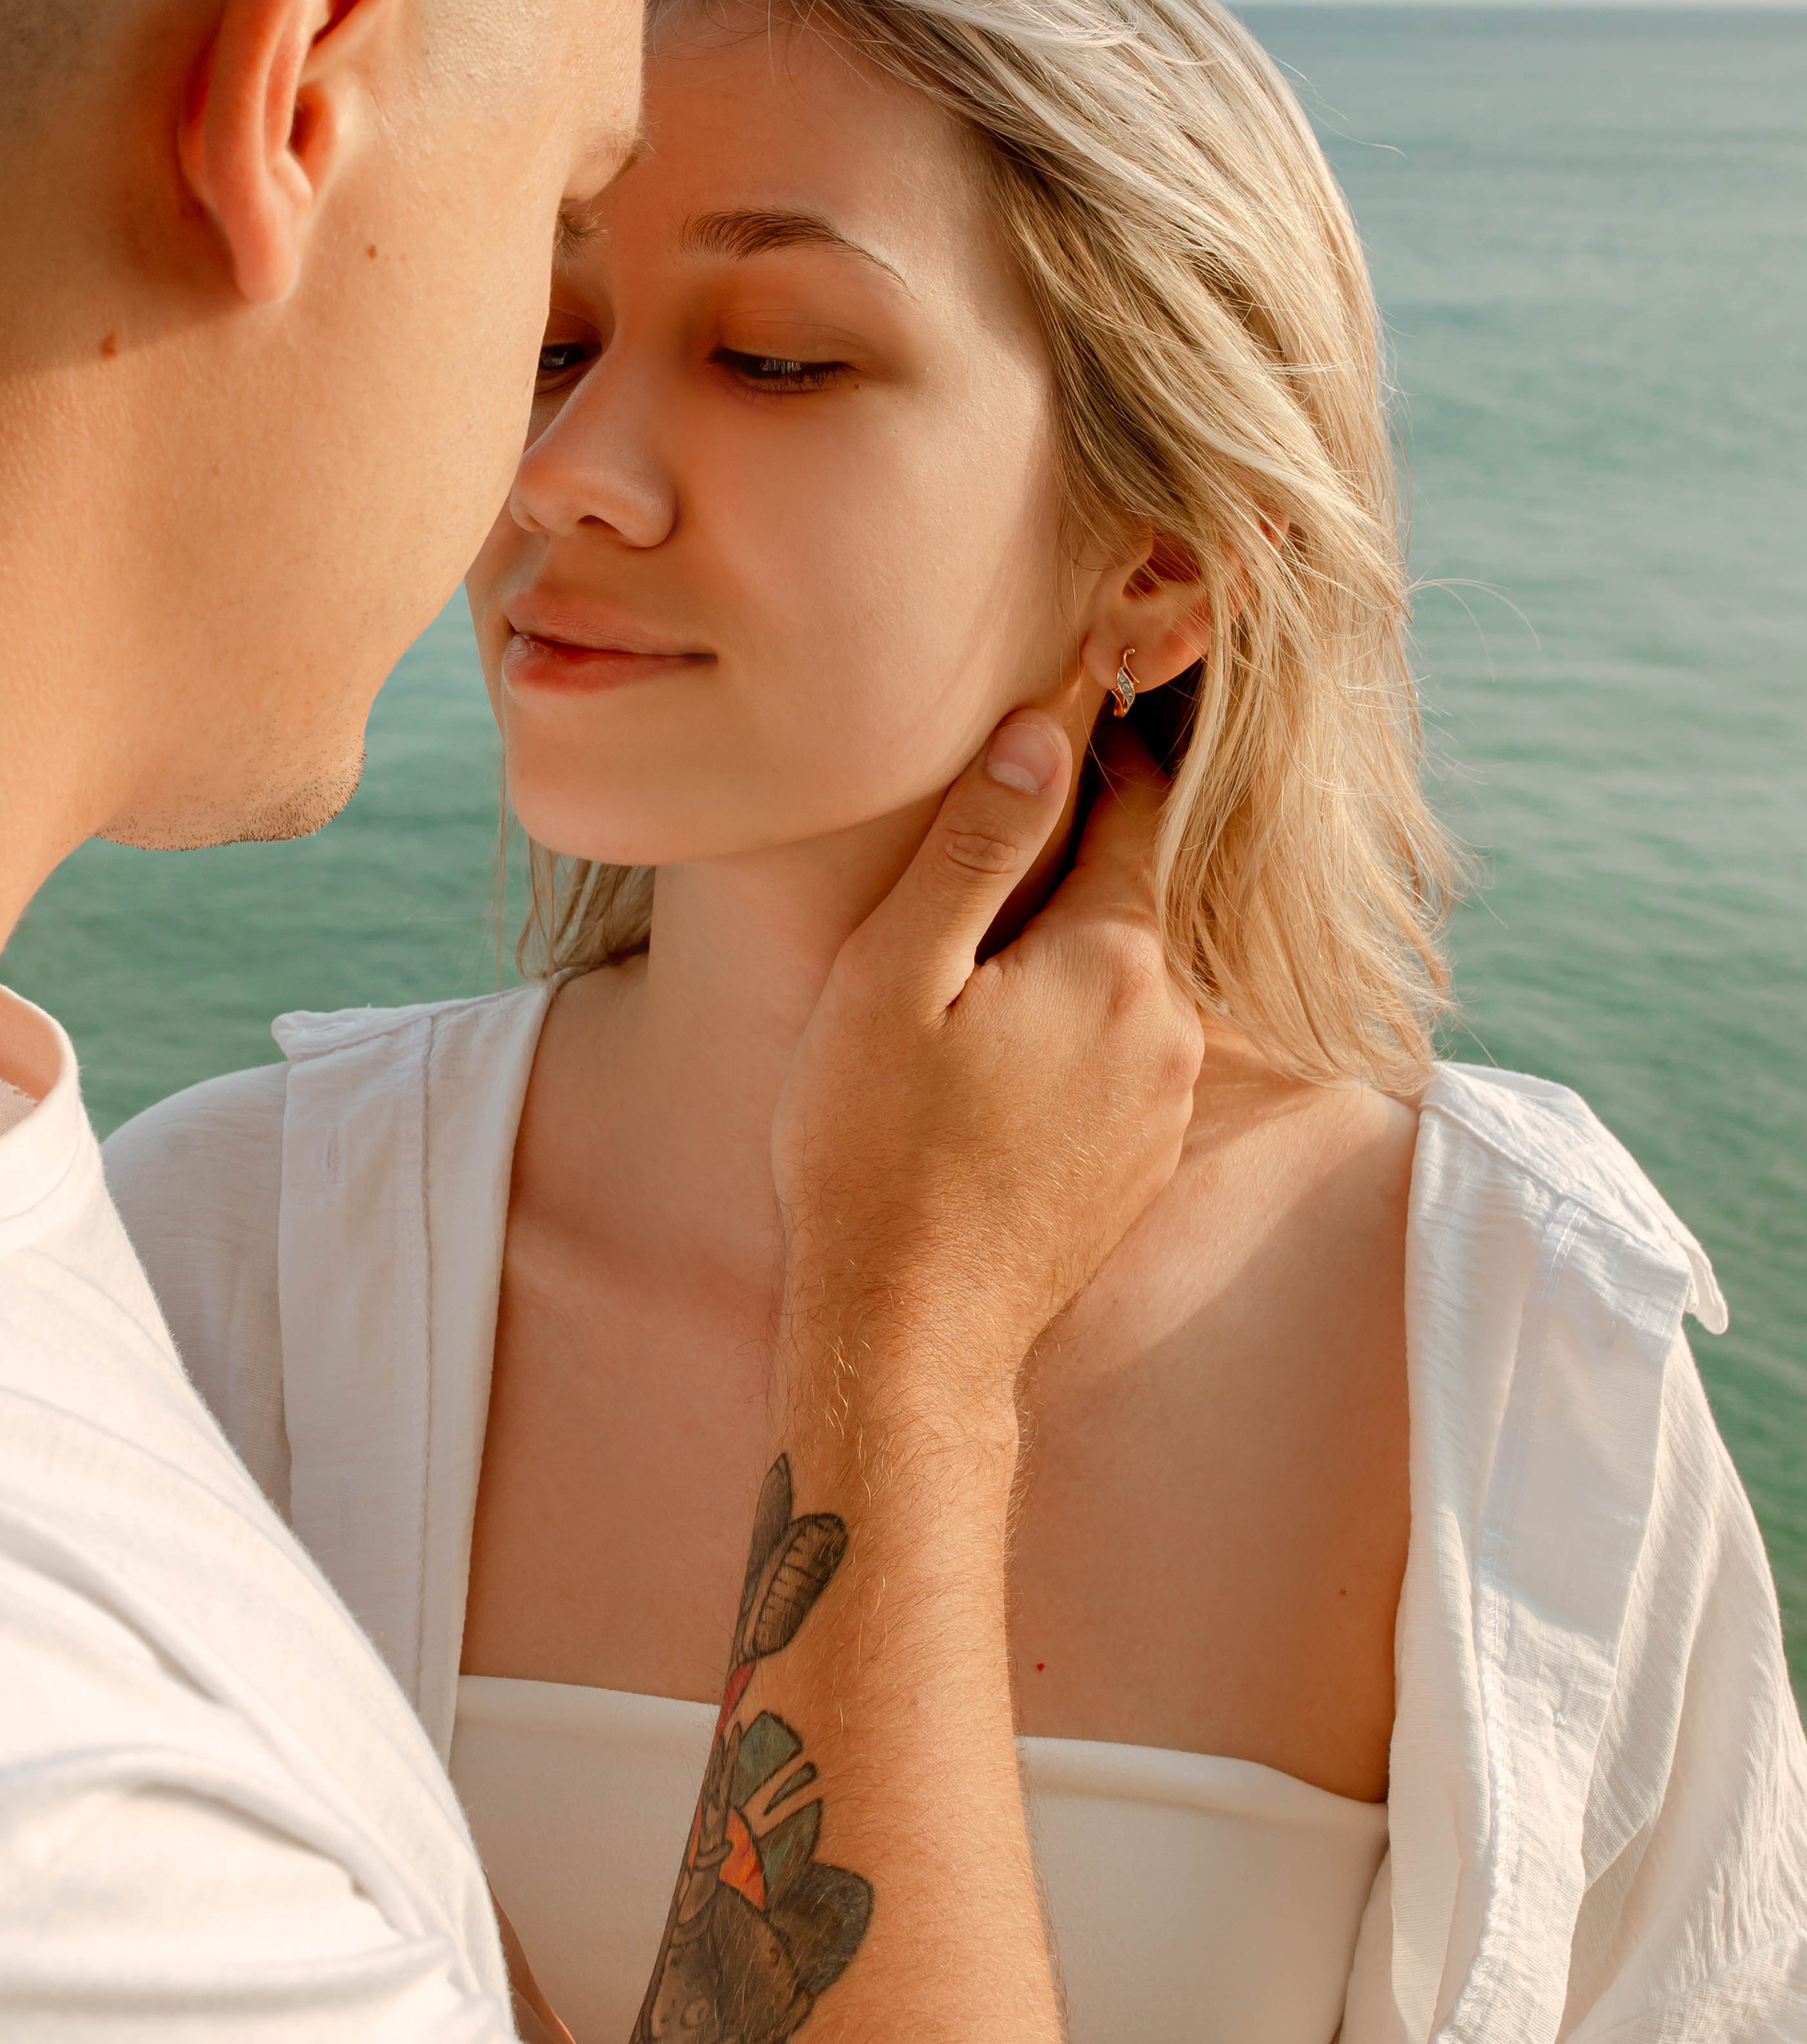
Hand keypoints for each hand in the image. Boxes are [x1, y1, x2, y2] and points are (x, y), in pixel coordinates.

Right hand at [772, 715, 1201, 1416]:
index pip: (1142, 808)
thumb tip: (1045, 733)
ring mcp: (1166, 1102)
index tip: (1066, 710)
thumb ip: (977, 847)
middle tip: (994, 832)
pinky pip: (1123, 1054)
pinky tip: (996, 1053)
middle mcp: (1170, 1027)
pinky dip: (1074, 1028)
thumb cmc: (874, 1151)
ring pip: (1129, 979)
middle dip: (1073, 857)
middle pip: (1137, 895)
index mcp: (1115, 961)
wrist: (909, 1333)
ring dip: (1069, 953)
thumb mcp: (895, 974)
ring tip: (980, 957)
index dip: (1101, 750)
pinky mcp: (1144, 1161)